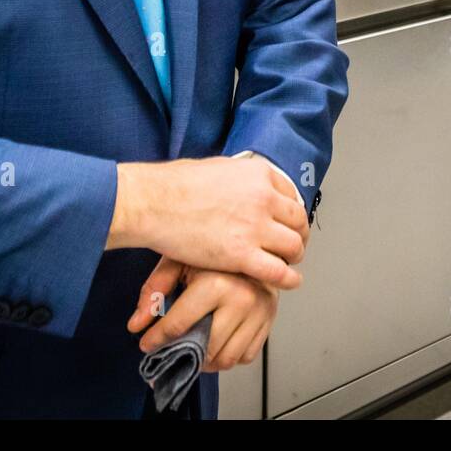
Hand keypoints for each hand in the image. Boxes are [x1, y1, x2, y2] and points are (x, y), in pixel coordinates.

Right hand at [108, 155, 308, 289]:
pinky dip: (288, 279)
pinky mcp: (242, 255)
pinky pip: (278, 272)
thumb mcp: (218, 168)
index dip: (291, 214)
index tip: (288, 224)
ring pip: (293, 246)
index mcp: (258, 175)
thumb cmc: (174, 184)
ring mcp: (255, 226)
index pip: (291, 196)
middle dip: (297, 235)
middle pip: (297, 221)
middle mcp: (263, 198)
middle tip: (292, 245)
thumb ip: (239, 180)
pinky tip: (289, 282)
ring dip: (293, 257)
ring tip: (288, 264)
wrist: (153, 202)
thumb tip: (244, 187)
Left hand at [128, 257, 277, 371]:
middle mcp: (242, 299)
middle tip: (172, 352)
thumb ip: (155, 289)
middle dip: (184, 356)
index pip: (179, 325)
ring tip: (194, 351)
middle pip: (206, 349)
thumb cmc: (212, 247)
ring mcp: (259, 312)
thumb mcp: (179, 259)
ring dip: (208, 362)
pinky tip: (218, 343)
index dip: (157, 339)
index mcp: (217, 283)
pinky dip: (230, 356)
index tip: (147, 344)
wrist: (253, 238)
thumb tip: (136, 324)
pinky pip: (247, 355)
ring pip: (228, 358)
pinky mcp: (270, 320)